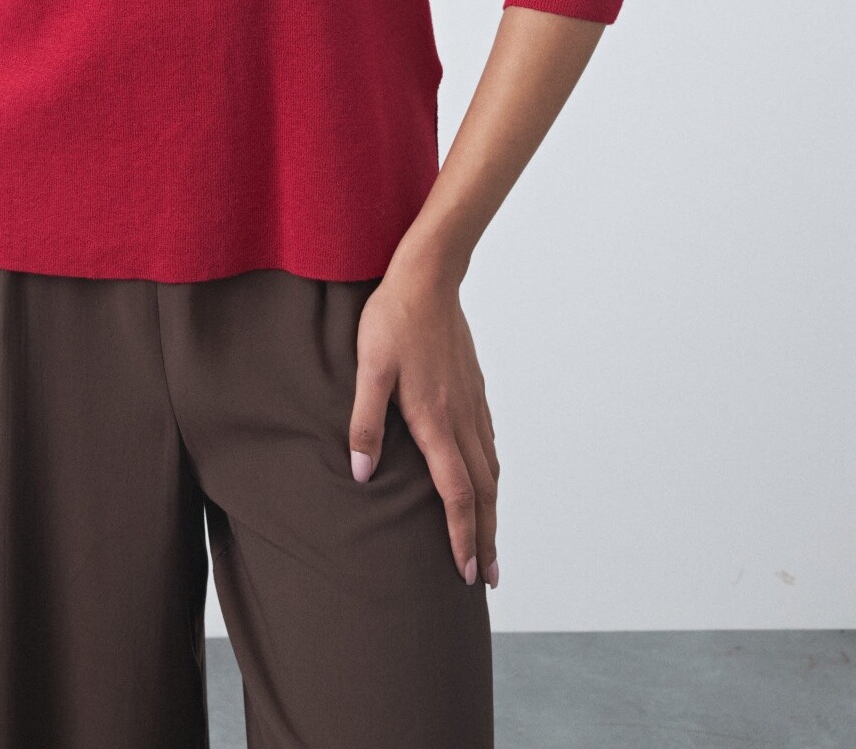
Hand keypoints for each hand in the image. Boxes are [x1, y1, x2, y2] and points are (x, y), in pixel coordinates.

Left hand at [348, 249, 499, 588]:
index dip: (462, 536)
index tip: (465, 572)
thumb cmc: (392, 320)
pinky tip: (485, 478)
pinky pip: (489, 443)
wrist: (428, 277)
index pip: (457, 493)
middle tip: (487, 577)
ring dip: (492, 510)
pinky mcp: (474, 388)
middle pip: (483, 491)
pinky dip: (491, 474)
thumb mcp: (368, 370)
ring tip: (490, 540)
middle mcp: (461, 418)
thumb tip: (362, 475)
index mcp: (435, 420)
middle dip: (486, 538)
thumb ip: (365, 423)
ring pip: (490, 469)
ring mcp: (472, 403)